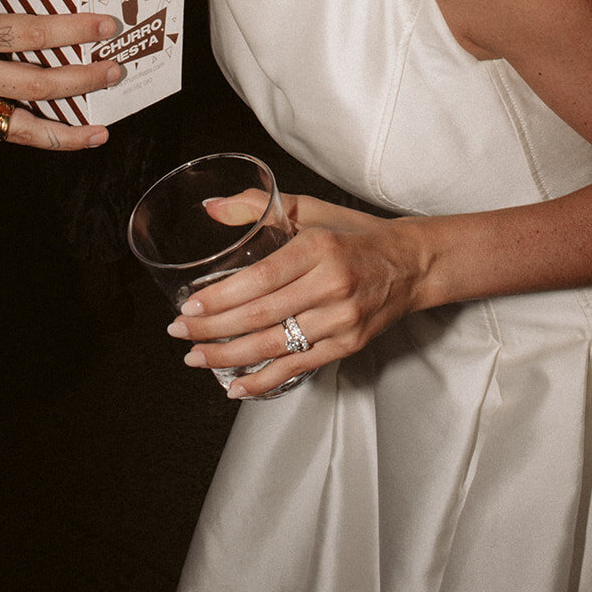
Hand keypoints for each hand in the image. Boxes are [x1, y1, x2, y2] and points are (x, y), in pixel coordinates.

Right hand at [0, 0, 119, 152]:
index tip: (104, 25)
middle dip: (83, 81)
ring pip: (21, 128)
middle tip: (115, 70)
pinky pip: (2, 135)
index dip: (71, 31)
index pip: (28, 34)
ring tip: (101, 131)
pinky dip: (35, 138)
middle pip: (35, 85)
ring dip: (65, 133)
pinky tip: (64, 136)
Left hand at [166, 192, 426, 397]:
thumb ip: (259, 206)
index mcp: (319, 248)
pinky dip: (264, 381)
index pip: (262, 278)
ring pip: (275, 345)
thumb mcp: (311, 210)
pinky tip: (235, 385)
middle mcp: (331, 285)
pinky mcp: (348, 345)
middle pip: (262, 315)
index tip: (189, 305)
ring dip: (229, 356)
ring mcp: (341, 320)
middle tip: (180, 331)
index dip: (222, 296)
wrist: (411, 263)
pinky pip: (298, 367)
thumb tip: (212, 207)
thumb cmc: (356, 233)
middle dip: (213, 328)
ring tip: (195, 356)